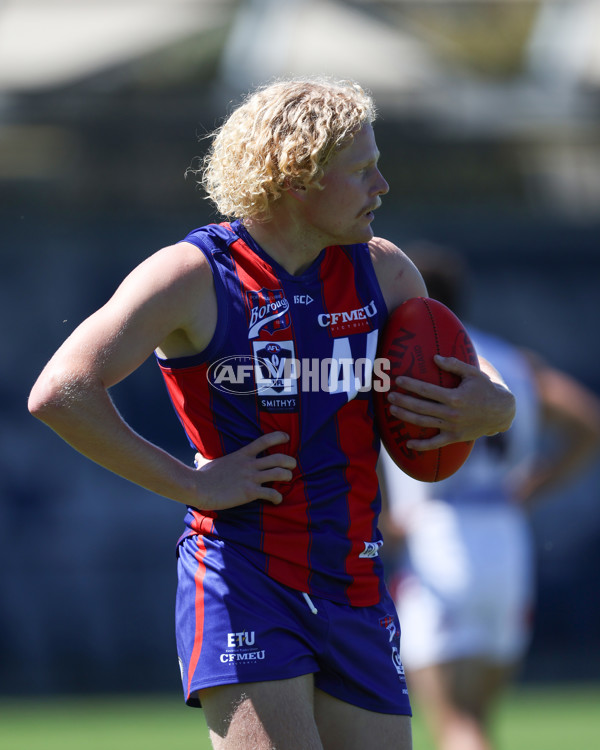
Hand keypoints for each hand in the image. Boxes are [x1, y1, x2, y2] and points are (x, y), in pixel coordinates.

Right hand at [192, 431, 296, 509]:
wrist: (198, 487)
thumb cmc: (201, 476)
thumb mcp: (206, 462)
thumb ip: (206, 458)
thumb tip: (197, 457)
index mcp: (241, 454)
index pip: (264, 440)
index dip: (279, 437)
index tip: (287, 437)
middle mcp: (249, 464)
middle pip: (278, 458)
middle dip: (290, 461)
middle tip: (292, 465)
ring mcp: (250, 478)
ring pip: (279, 473)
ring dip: (287, 476)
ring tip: (288, 479)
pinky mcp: (250, 492)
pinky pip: (271, 494)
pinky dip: (278, 497)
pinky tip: (277, 500)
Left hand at [387, 355, 515, 450]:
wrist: (502, 412)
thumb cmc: (486, 389)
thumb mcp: (473, 373)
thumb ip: (454, 365)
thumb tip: (435, 357)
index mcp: (455, 397)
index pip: (427, 390)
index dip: (411, 385)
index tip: (398, 380)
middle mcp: (451, 413)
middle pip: (420, 407)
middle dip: (403, 401)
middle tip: (389, 396)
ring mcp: (452, 427)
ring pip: (423, 423)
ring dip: (406, 417)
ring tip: (392, 410)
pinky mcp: (454, 437)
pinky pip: (435, 444)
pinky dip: (421, 446)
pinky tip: (408, 443)